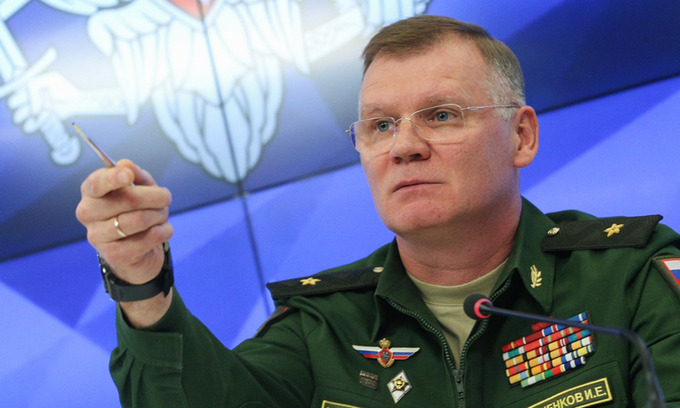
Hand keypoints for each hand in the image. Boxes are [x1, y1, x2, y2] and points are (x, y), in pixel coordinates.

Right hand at [76, 159, 172, 285]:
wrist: (138, 252)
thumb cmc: (137, 212)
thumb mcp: (141, 188)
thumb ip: (136, 175)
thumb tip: (125, 164)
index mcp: (91, 192)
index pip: (96, 183)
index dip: (113, 178)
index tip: (128, 175)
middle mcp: (88, 213)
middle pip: (127, 200)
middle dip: (155, 197)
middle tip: (165, 198)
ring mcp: (98, 236)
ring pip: (139, 219)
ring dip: (160, 215)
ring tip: (162, 215)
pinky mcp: (115, 255)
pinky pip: (149, 238)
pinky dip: (164, 231)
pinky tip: (162, 230)